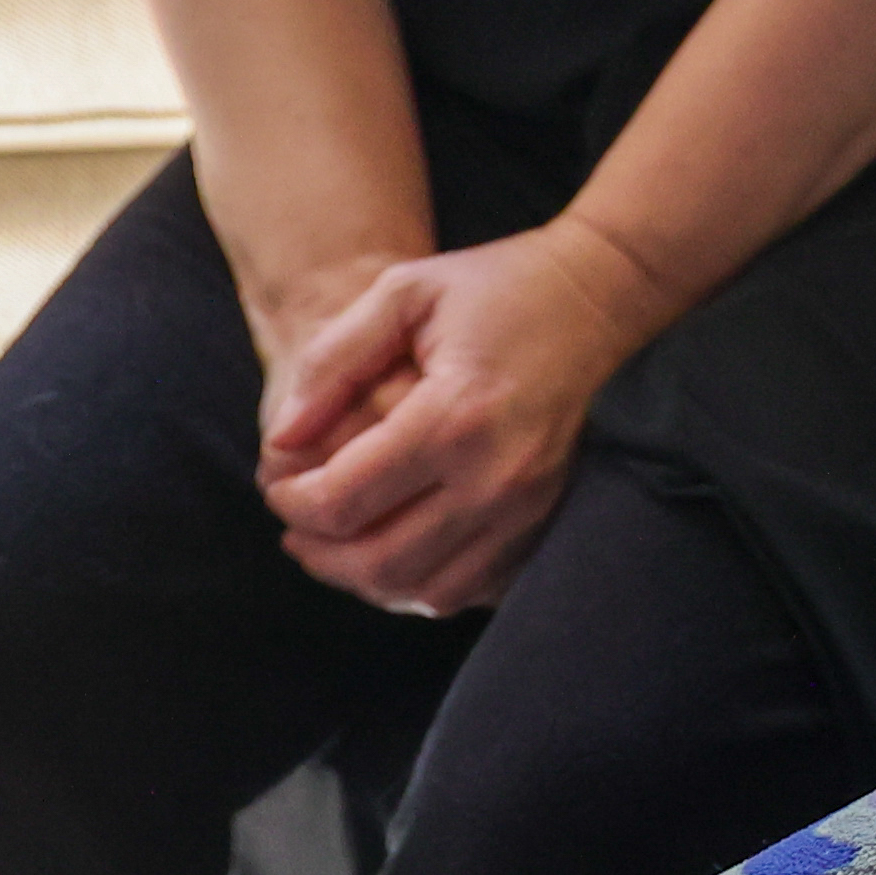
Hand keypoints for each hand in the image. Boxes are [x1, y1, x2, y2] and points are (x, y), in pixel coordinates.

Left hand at [253, 220, 674, 615]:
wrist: (598, 294)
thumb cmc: (493, 286)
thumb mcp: (403, 293)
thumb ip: (333, 361)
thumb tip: (280, 440)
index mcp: (452, 416)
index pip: (343, 499)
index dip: (291, 502)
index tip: (278, 482)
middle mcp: (494, 474)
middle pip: (379, 561)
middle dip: (319, 553)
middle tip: (295, 526)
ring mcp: (528, 504)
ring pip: (424, 589)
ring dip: (365, 580)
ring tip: (336, 545)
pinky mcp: (545, 515)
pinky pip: (471, 587)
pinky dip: (422, 585)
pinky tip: (398, 552)